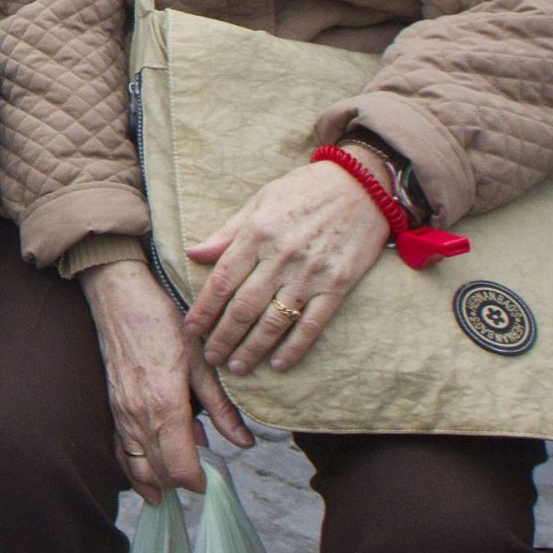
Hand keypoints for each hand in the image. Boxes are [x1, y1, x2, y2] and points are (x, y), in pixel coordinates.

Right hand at [82, 258, 252, 505]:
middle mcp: (139, 415)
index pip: (180, 467)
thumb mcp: (201, 361)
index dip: (197, 481)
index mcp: (165, 406)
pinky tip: (146, 478)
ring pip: (136, 465)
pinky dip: (132, 468)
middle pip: (159, 472)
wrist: (119, 295)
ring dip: (156, 481)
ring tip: (174, 489)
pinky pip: (119, 449)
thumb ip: (221, 408)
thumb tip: (245, 442)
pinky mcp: (112, 405)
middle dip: (180, 482)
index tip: (211, 480)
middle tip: (202, 478)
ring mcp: (121, 412)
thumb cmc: (163, 321)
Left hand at [183, 160, 387, 375]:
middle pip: (244, 306)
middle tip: (210, 358)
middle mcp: (280, 256)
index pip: (222, 280)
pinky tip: (279, 364)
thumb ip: (227, 232)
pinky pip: (312, 323)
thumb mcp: (259, 201)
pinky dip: (294, 347)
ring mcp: (310, 273)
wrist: (360, 185)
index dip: (204, 309)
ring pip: (274, 320)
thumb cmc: (303, 191)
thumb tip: (194, 254)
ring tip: (237, 366)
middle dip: (223, 336)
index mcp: (256, 234)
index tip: (191, 329)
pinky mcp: (338, 285)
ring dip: (252, 348)